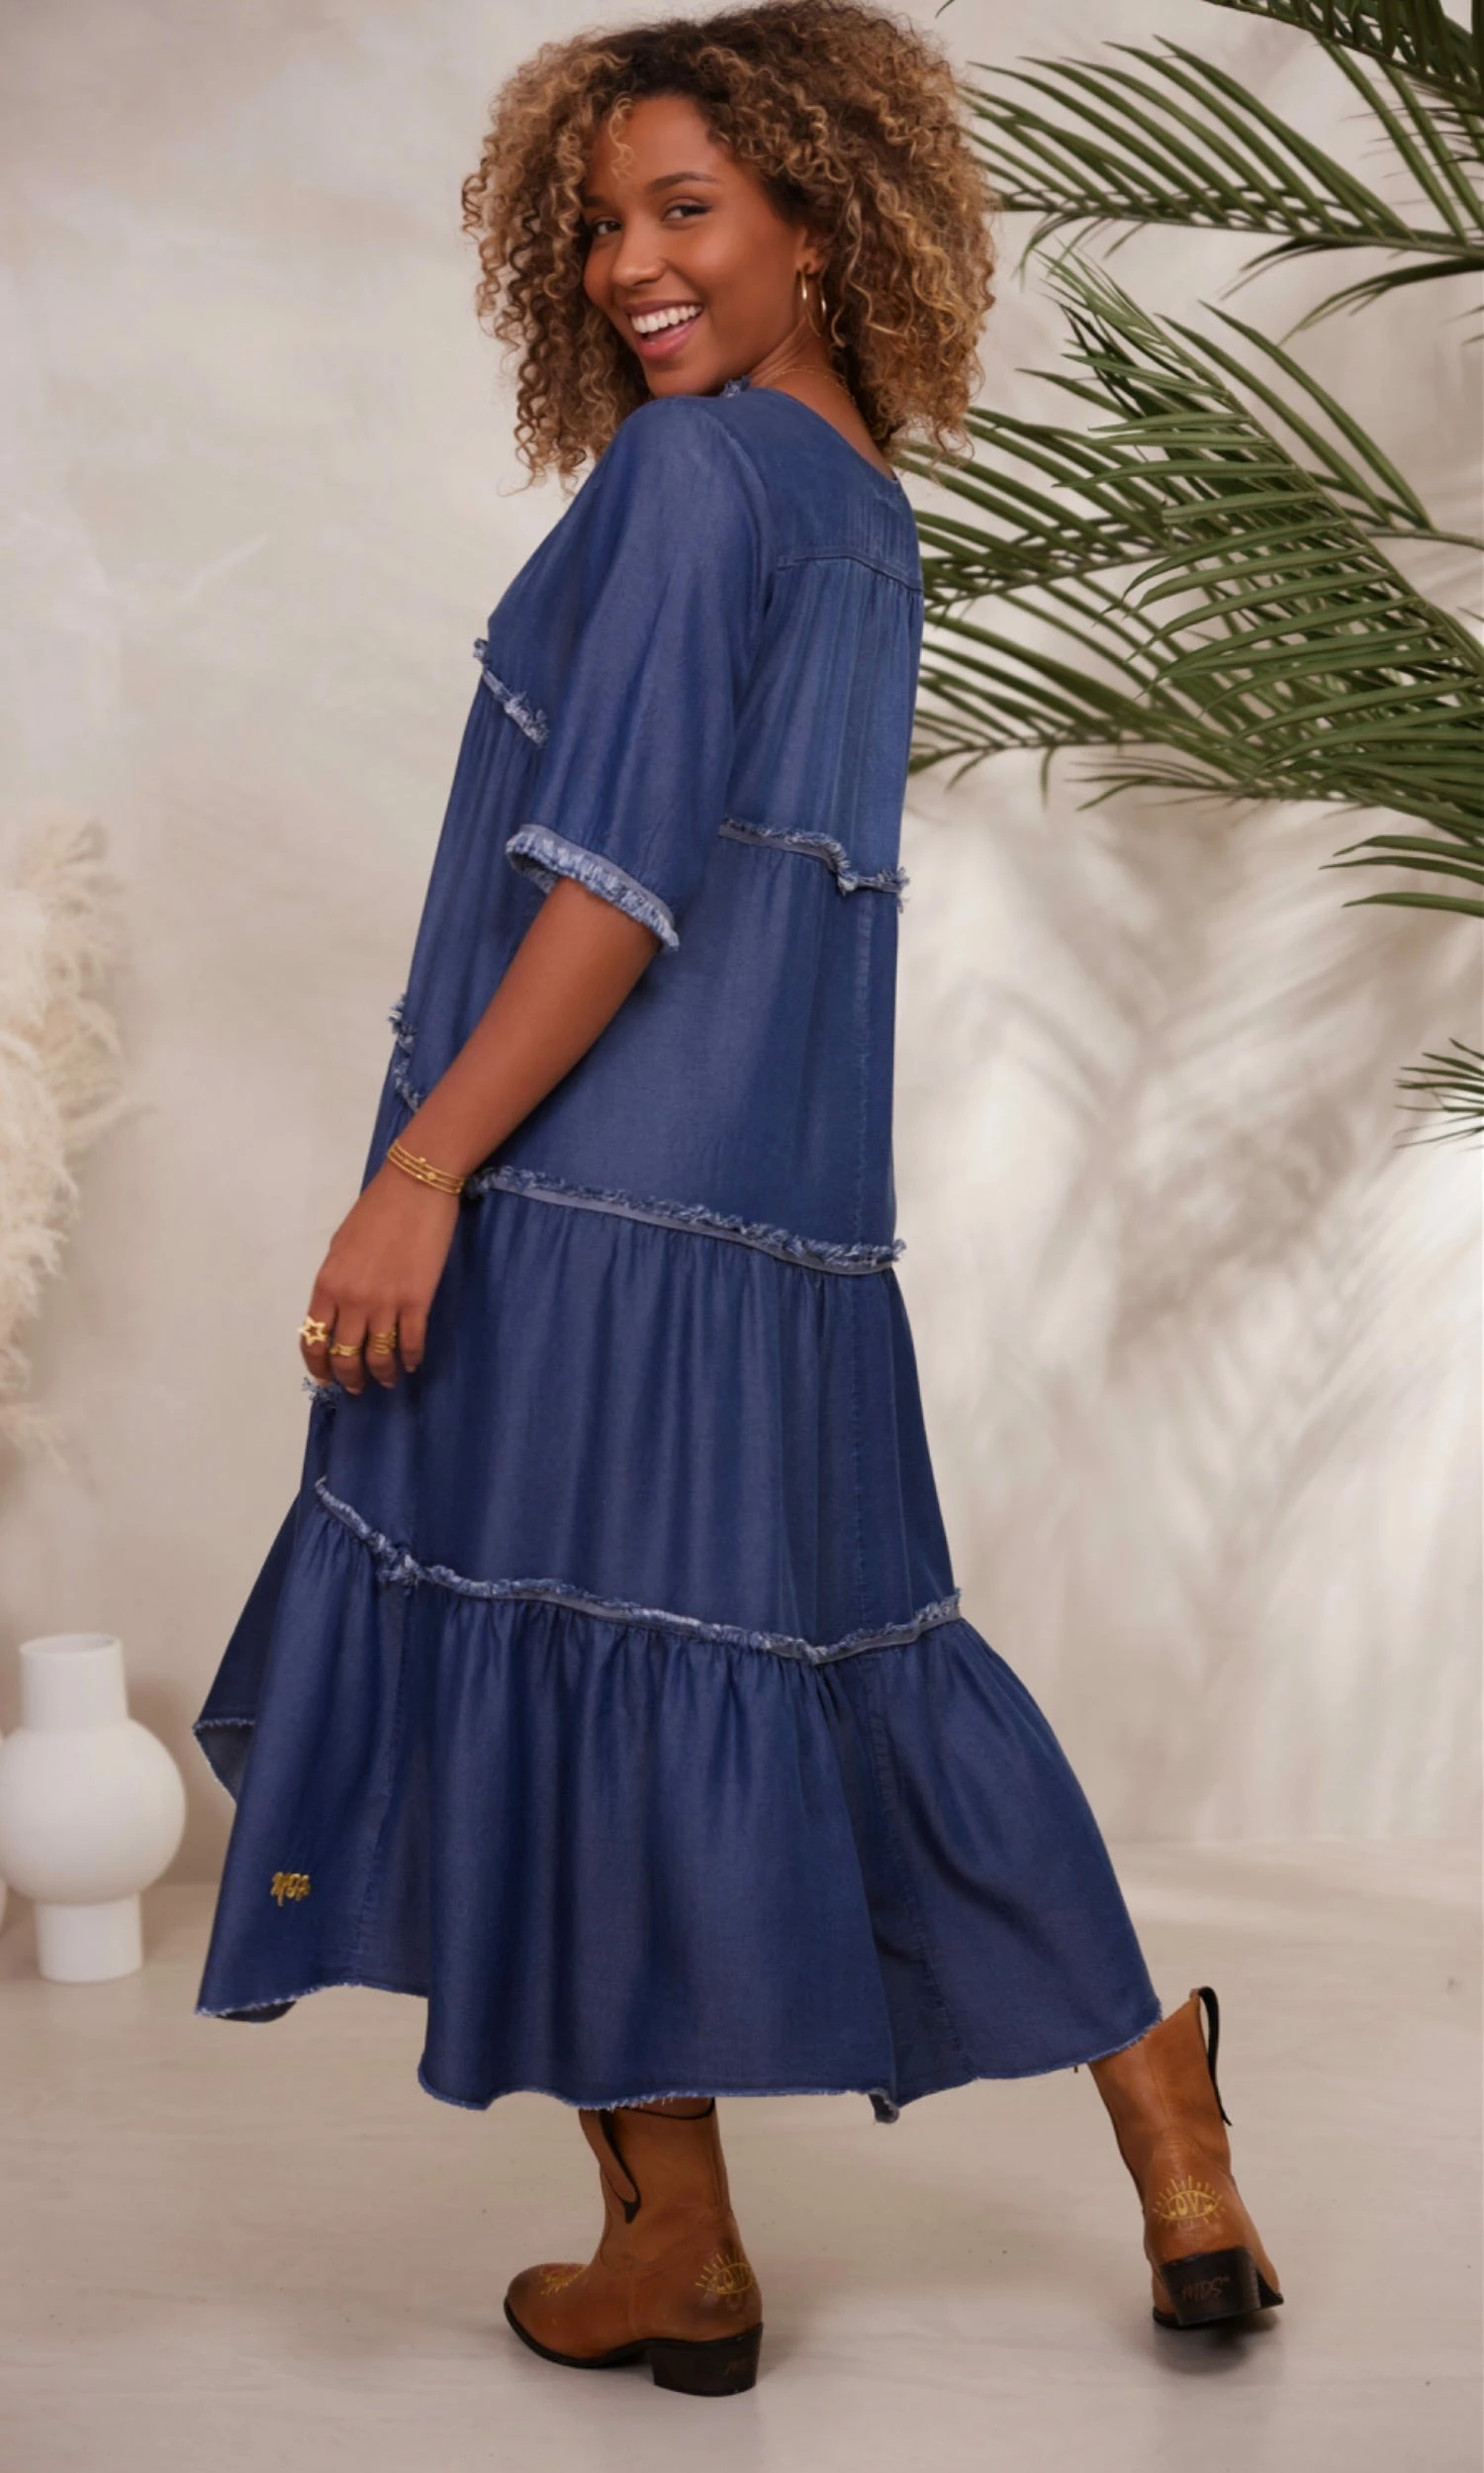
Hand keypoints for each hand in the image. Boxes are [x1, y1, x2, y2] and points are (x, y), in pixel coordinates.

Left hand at [298, 1160, 460, 1394]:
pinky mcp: (417, 1301)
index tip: (325, 1378)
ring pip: (379, 1357)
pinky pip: (412, 1342)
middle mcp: (352, 1300)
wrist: (415, 1188)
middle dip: (350, 1378)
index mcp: (327, 1285)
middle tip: (356, 1387)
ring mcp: (385, 1303)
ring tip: (388, 1380)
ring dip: (382, 1374)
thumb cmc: (375, 1210)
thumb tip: (340, 1311)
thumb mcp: (341, 1246)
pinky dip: (411, 1358)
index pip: (313, 1339)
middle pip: (345, 1356)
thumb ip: (337, 1283)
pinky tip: (412, 1363)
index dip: (318, 1366)